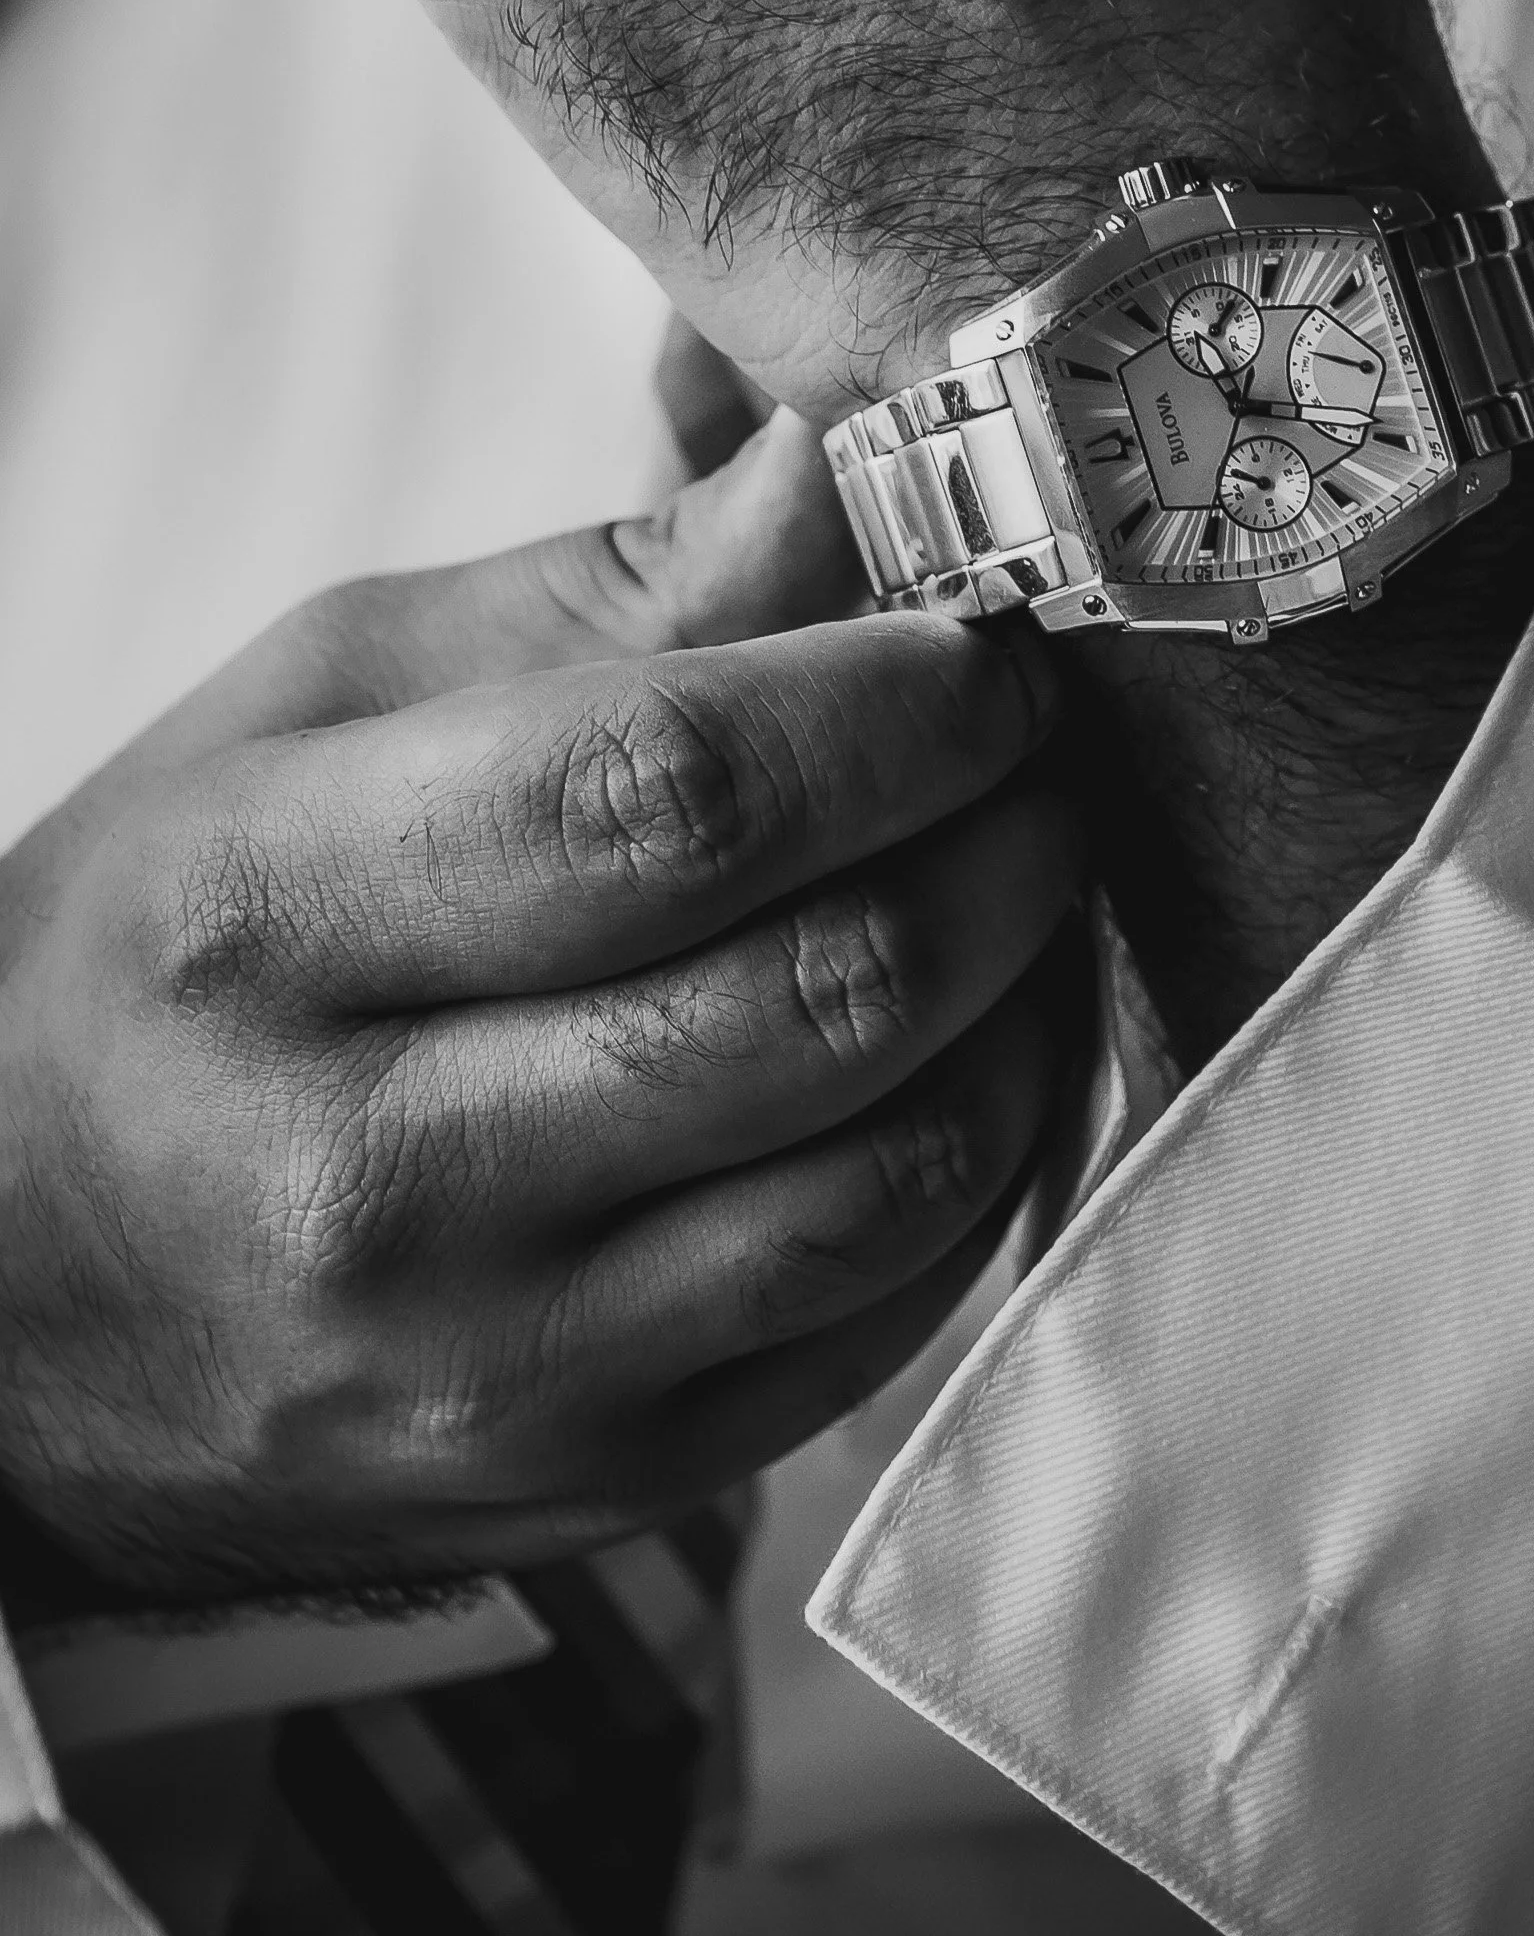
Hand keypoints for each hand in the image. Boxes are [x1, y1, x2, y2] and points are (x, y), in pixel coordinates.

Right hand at [0, 417, 1076, 1601]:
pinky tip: (967, 1040)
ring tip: (1016, 875)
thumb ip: (605, 594)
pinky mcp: (604, 1476)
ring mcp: (498, 1364)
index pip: (663, 797)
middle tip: (1030, 744)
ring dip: (1027, 986)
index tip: (978, 640)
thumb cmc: (184, 940)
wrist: (16, 1292)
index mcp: (263, 919)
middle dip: (1003, 825)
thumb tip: (845, 459)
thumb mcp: (316, 706)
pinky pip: (895, 1305)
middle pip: (820, 986)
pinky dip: (987, 1147)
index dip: (888, 700)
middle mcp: (369, 1180)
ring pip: (901, 1163)